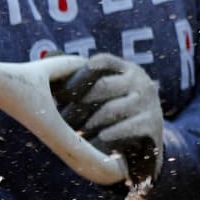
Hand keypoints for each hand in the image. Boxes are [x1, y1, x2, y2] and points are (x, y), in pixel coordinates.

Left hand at [52, 53, 163, 184]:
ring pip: (111, 110)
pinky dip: (109, 135)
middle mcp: (140, 81)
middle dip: (79, 103)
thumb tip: (47, 60)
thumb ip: (84, 78)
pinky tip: (98, 139)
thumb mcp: (108, 90)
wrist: (149, 140)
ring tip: (76, 132)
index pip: (103, 61)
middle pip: (102, 87)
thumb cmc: (117, 110)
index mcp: (126, 69)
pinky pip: (126, 128)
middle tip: (62, 117)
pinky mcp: (152, 124)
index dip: (82, 70)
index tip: (64, 87)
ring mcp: (148, 102)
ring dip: (90, 123)